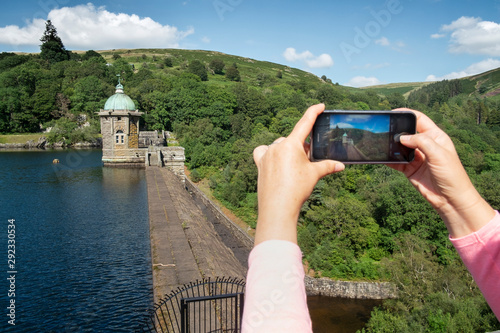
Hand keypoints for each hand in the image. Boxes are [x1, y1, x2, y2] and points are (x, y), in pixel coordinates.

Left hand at [253, 104, 344, 244]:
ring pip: (279, 146)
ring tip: (293, 166)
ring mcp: (266, 154)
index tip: (320, 105)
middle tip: (307, 161)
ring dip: (287, 151)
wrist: (278, 207)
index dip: (313, 112)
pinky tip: (275, 160)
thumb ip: (327, 166)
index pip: (305, 123)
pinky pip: (264, 152)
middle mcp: (277, 146)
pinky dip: (270, 153)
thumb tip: (341, 166)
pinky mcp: (259, 163)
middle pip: (292, 140)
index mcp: (291, 144)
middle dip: (301, 147)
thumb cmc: (296, 190)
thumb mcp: (314, 175)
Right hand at [389, 108, 494, 237]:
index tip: (393, 113)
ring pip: (400, 147)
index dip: (407, 114)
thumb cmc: (451, 175)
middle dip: (396, 130)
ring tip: (380, 143)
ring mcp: (417, 157)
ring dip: (391, 146)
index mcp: (436, 137)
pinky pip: (396, 161)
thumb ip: (421, 142)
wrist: (451, 200)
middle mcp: (425, 145)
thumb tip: (402, 136)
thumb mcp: (438, 154)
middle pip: (407, 132)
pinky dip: (389, 159)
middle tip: (383, 129)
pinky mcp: (410, 169)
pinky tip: (382, 157)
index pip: (419, 120)